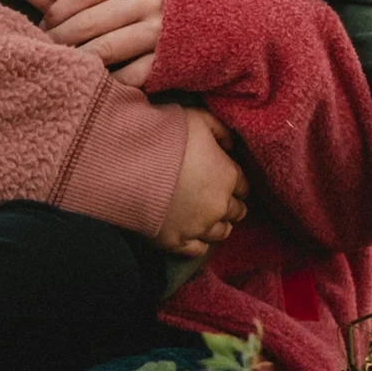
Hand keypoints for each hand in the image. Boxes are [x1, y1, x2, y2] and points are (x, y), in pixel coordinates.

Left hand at [43, 0, 165, 85]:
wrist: (238, 11)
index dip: (57, 10)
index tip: (43, 22)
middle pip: (88, 23)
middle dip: (59, 38)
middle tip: (42, 46)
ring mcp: (161, 31)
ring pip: (102, 50)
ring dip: (76, 59)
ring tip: (60, 63)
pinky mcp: (170, 60)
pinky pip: (127, 75)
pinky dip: (107, 79)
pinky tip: (93, 79)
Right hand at [156, 108, 247, 259]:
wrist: (128, 163)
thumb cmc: (164, 136)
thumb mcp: (198, 119)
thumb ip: (220, 130)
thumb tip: (231, 144)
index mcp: (227, 175)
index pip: (243, 185)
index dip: (234, 181)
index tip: (224, 179)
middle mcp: (219, 206)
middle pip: (236, 211)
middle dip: (230, 204)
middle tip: (217, 198)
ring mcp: (198, 227)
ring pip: (221, 233)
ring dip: (218, 225)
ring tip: (208, 218)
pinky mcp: (176, 242)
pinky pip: (198, 251)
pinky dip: (199, 243)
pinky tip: (193, 235)